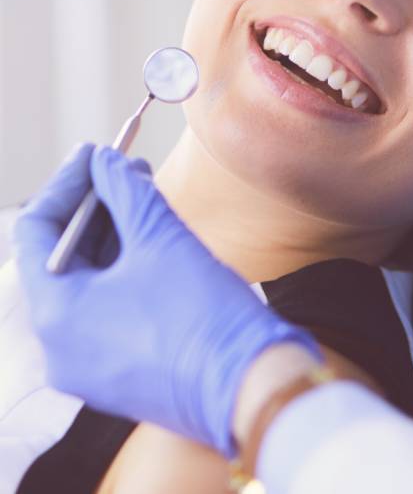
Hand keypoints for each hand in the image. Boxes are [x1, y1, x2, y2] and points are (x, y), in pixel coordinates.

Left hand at [12, 143, 321, 457]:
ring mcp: (87, 365)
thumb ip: (124, 190)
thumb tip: (105, 160)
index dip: (67, 182)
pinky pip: (105, 309)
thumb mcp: (160, 238)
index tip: (95, 152)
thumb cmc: (201, 314)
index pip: (37, 231)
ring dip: (112, 235)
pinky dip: (122, 270)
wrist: (248, 386)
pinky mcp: (117, 373)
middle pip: (62, 257)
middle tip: (126, 168)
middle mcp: (58, 346)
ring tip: (145, 195)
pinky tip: (151, 239)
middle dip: (96, 206)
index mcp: (55, 314)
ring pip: (87, 283)